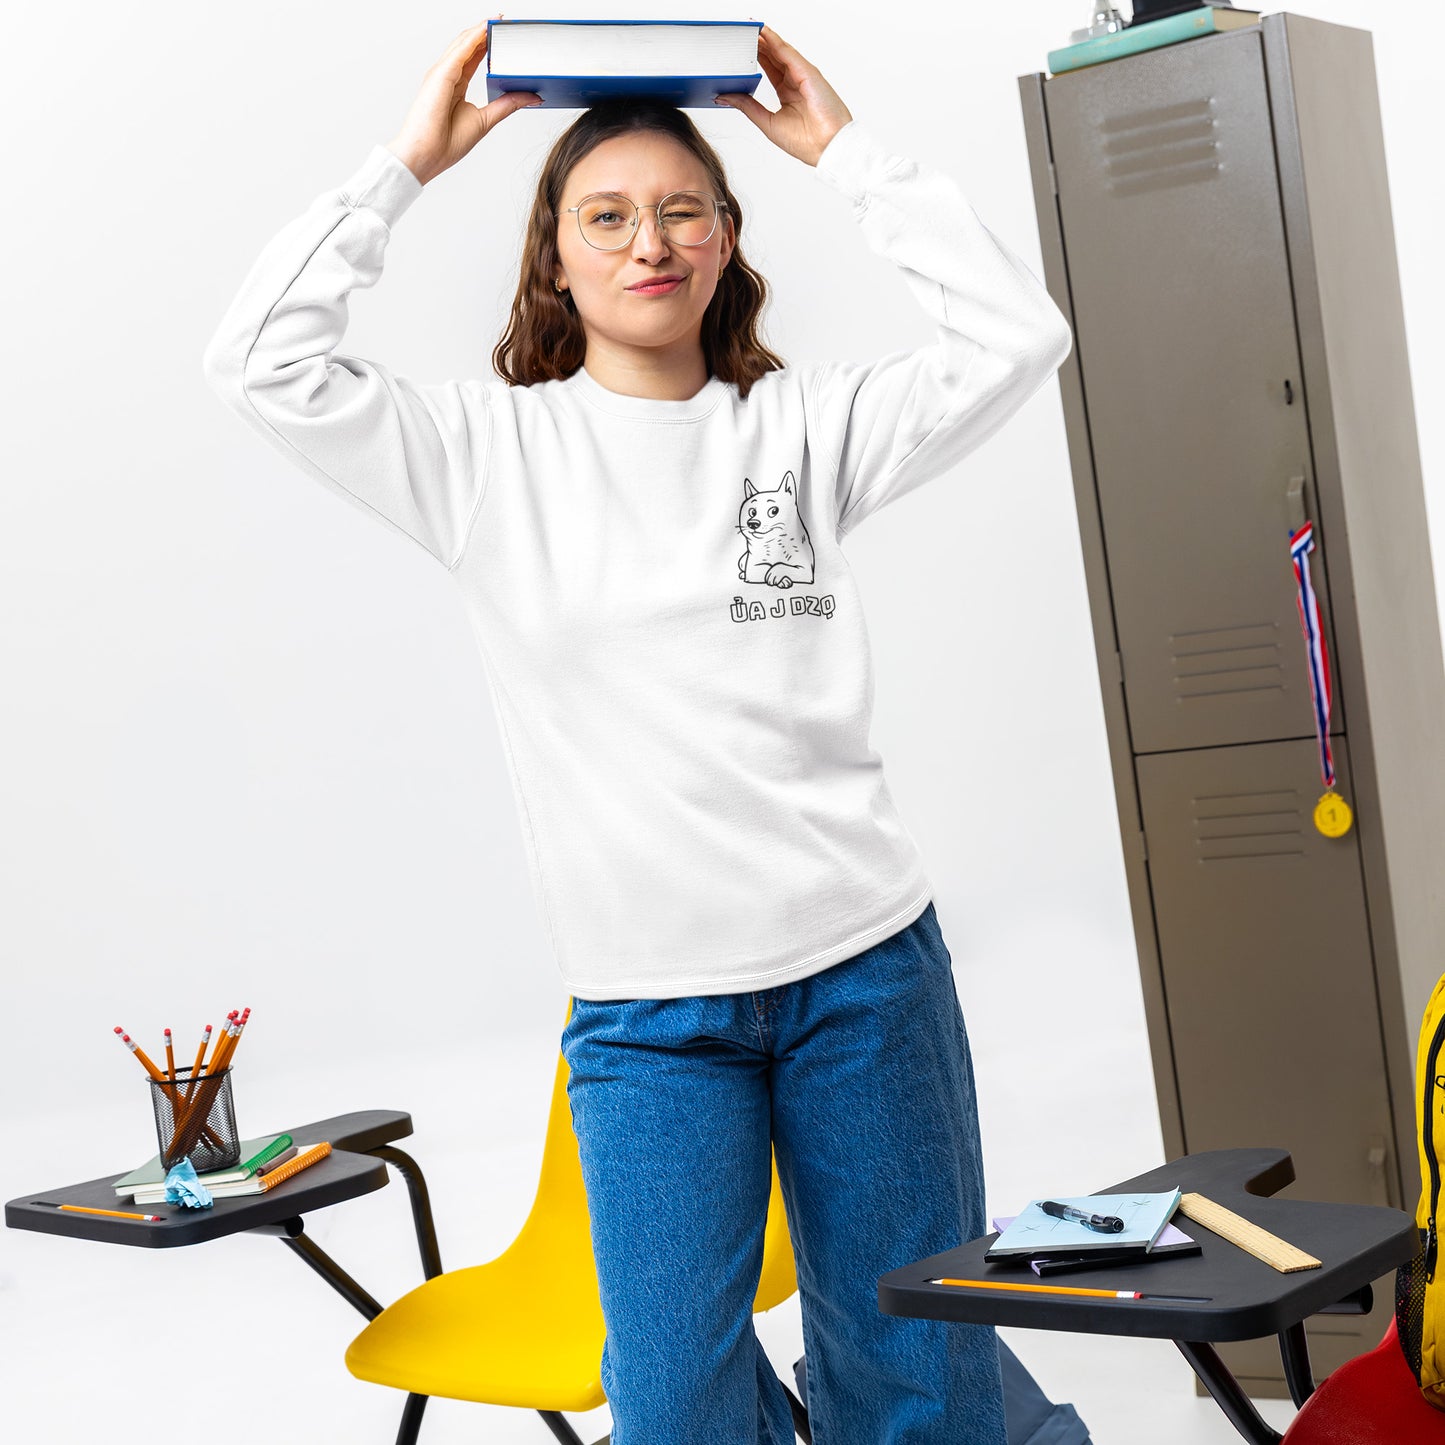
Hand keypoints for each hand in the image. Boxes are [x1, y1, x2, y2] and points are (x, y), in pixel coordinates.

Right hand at [385, 17, 540, 185]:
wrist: (425, 156)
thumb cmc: (446, 144)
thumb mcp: (485, 120)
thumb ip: (507, 105)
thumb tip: (532, 96)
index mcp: (455, 86)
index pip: (473, 57)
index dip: (488, 44)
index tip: (505, 34)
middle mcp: (446, 76)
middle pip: (468, 45)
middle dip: (486, 32)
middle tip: (505, 21)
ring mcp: (441, 73)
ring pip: (463, 43)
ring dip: (481, 30)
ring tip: (499, 20)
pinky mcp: (440, 75)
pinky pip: (460, 51)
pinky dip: (474, 38)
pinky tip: (486, 29)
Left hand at [715, 26, 852, 166]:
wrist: (826, 148)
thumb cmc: (805, 142)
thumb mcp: (767, 122)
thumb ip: (747, 107)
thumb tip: (724, 97)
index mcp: (788, 94)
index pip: (769, 69)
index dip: (756, 57)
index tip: (741, 49)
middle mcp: (795, 82)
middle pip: (774, 56)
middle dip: (759, 44)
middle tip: (742, 33)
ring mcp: (802, 75)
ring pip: (780, 51)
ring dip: (765, 38)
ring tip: (749, 28)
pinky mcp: (808, 72)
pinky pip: (788, 53)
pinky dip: (775, 41)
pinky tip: (764, 33)